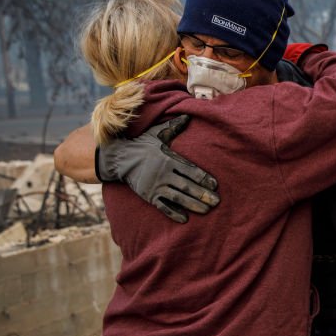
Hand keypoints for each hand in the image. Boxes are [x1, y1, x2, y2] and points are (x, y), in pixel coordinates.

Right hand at [96, 115, 219, 222]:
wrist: (118, 158)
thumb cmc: (142, 145)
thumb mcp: (157, 134)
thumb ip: (173, 128)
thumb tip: (187, 116)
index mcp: (168, 159)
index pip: (190, 170)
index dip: (203, 178)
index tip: (215, 185)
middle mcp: (163, 174)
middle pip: (186, 186)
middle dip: (202, 194)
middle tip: (217, 201)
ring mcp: (155, 186)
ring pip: (177, 198)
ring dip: (193, 205)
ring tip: (206, 210)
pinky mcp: (148, 195)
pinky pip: (162, 206)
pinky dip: (173, 213)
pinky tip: (184, 219)